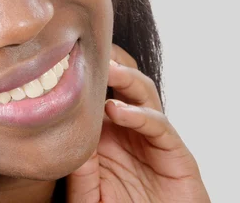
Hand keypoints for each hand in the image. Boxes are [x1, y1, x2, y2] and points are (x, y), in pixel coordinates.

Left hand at [66, 44, 209, 201]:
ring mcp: (153, 139)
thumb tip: (63, 134)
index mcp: (107, 135)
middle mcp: (130, 131)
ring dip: (126, 79)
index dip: (84, 77)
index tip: (62, 60)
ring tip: (106, 71)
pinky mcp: (176, 154)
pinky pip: (161, 126)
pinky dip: (141, 115)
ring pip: (143, 94)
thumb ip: (78, 170)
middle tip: (87, 52)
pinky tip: (117, 111)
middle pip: (120, 86)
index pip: (96, 95)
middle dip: (107, 66)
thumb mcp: (88, 194)